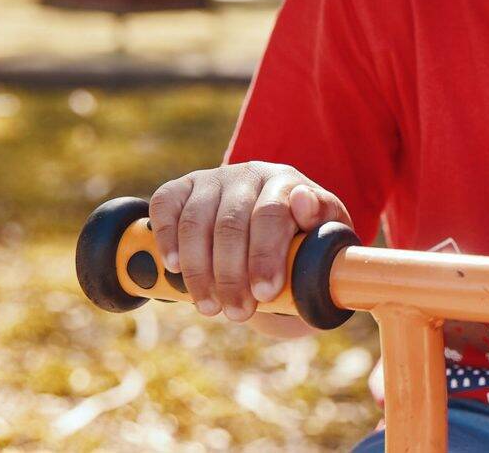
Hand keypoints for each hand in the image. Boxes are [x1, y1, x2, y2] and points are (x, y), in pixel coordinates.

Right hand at [148, 162, 351, 323]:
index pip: (271, 213)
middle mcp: (249, 174)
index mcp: (287, 183)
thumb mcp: (324, 240)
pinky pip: (164, 205)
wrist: (273, 231)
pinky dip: (165, 238)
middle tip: (238, 313)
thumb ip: (324, 228)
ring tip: (210, 307)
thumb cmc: (302, 241)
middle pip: (231, 223)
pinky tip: (175, 268)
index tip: (265, 292)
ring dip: (199, 270)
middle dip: (231, 275)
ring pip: (195, 221)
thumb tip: (304, 203)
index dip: (266, 255)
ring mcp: (213, 179)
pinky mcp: (182, 188)